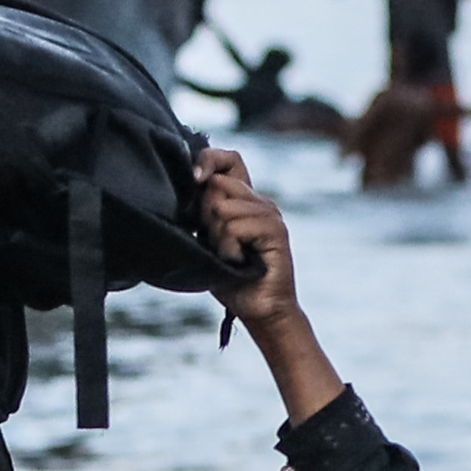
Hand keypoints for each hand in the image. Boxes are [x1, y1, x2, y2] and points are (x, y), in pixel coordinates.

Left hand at [193, 147, 296, 324]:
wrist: (261, 310)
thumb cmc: (232, 278)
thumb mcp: (209, 241)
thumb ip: (203, 213)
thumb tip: (194, 186)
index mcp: (243, 199)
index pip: (229, 159)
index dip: (209, 159)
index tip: (194, 178)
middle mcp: (259, 201)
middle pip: (217, 183)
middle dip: (206, 216)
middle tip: (217, 244)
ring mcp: (270, 214)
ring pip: (223, 208)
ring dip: (218, 238)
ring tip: (230, 256)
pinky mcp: (276, 231)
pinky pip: (235, 226)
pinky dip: (229, 248)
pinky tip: (238, 261)